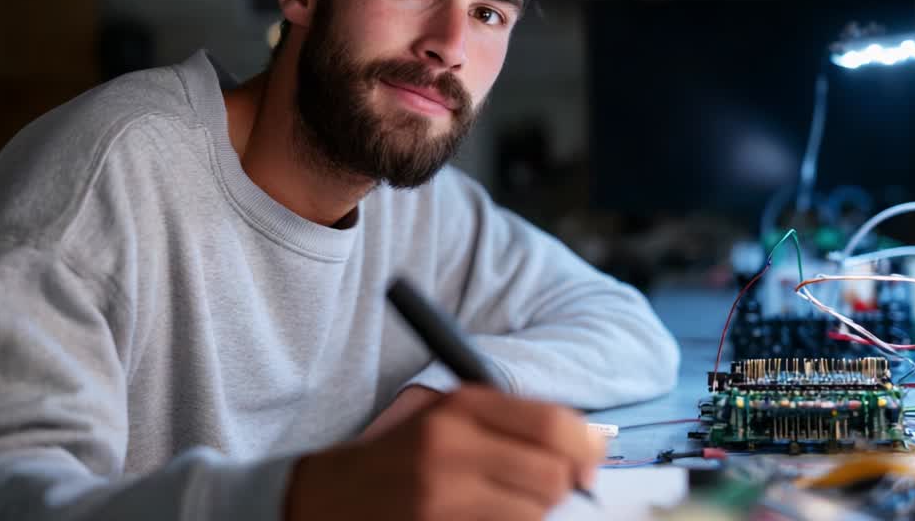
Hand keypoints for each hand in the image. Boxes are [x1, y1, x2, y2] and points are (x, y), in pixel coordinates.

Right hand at [285, 385, 605, 520]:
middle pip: (551, 475)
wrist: (323, 498)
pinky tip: (483, 520)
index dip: (585, 449)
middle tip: (545, 493)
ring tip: (499, 508)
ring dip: (529, 516)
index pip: (554, 425)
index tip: (589, 464)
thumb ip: (512, 424)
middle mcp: (450, 446)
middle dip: (559, 489)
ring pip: (533, 514)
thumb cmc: (398, 459)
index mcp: (459, 405)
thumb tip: (590, 448)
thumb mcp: (447, 419)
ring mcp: (440, 496)